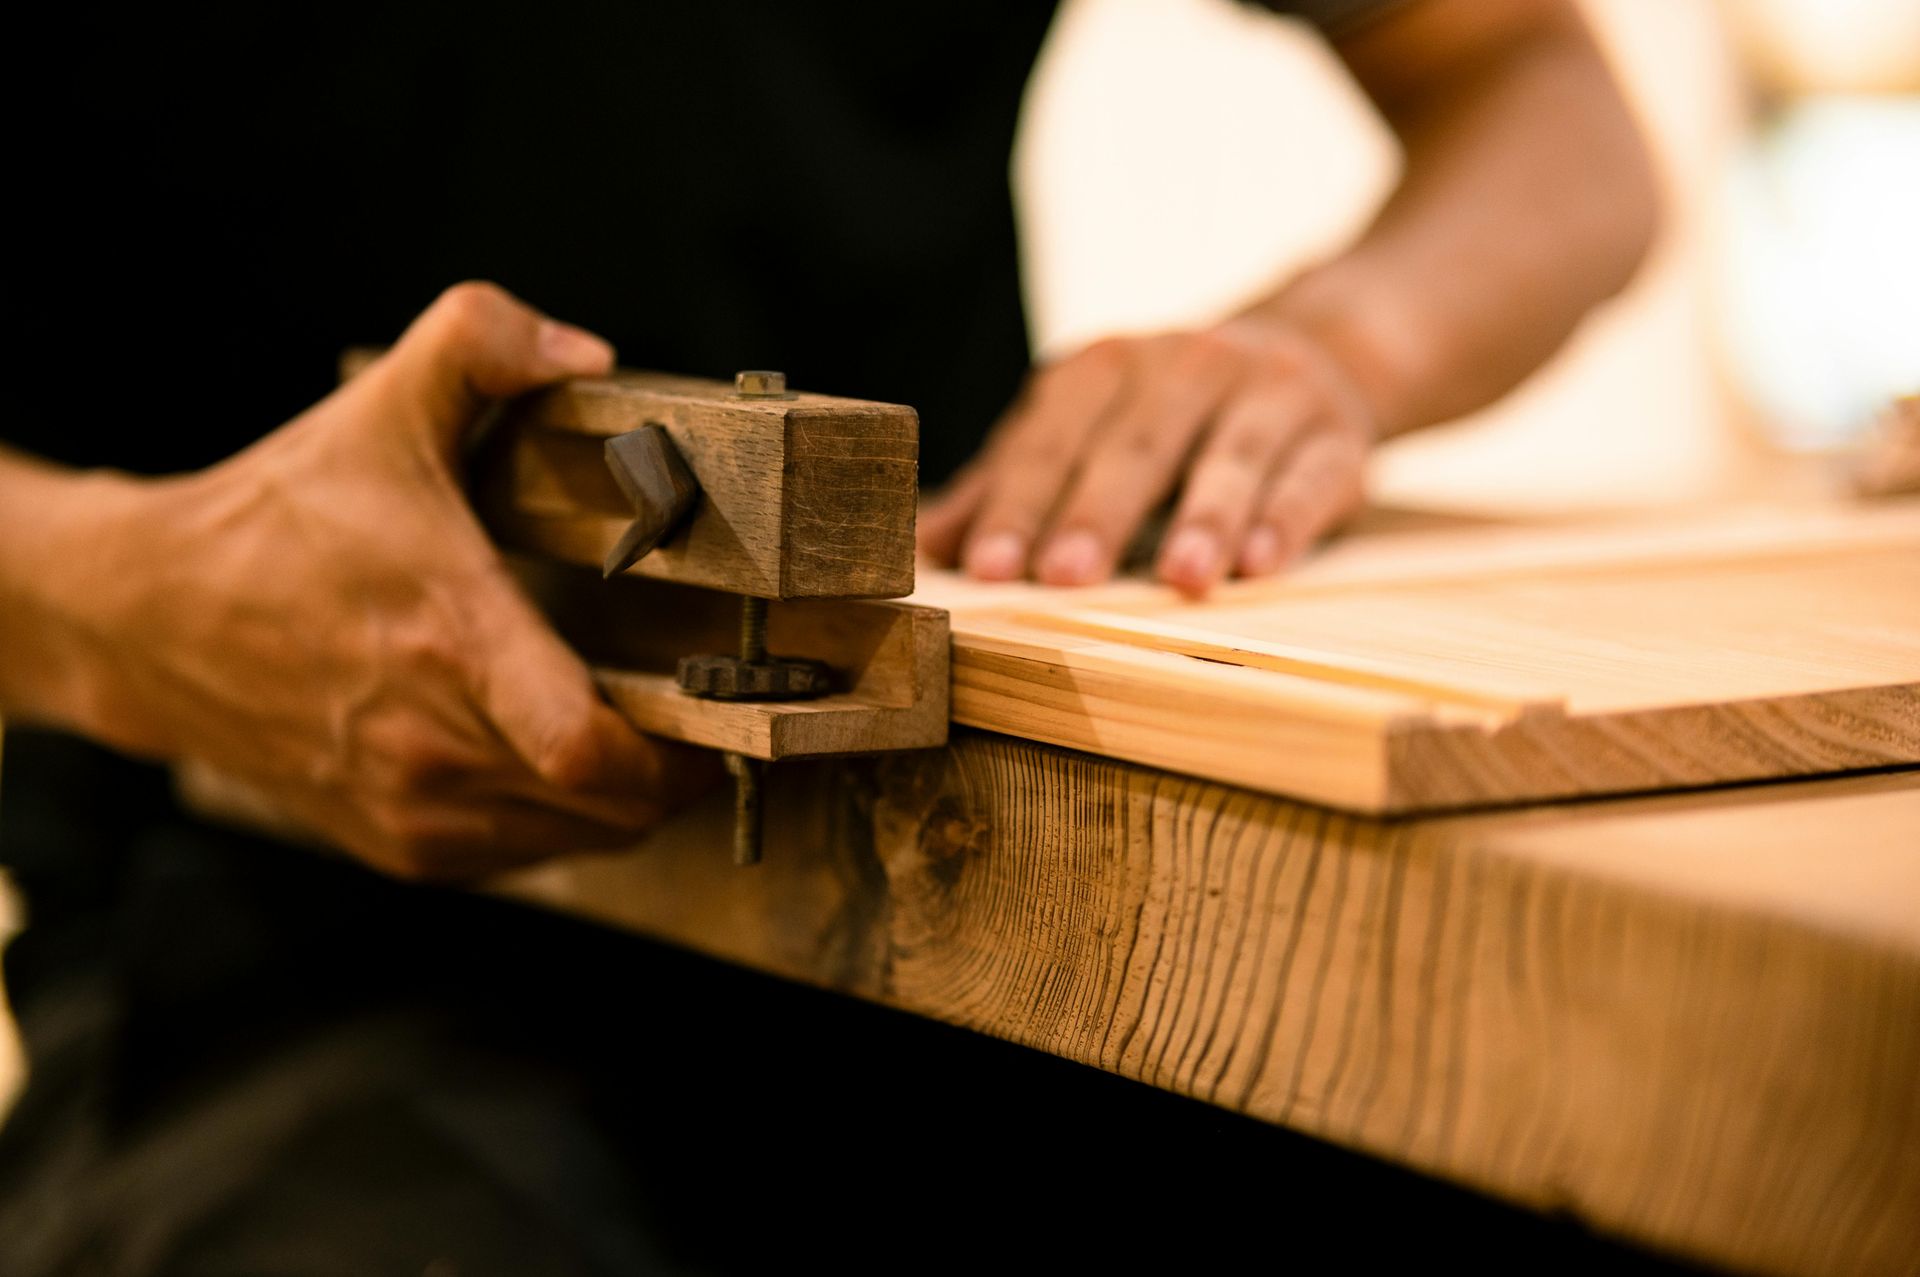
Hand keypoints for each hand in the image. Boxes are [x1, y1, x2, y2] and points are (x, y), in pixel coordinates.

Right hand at [57, 283, 710, 879]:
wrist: (148, 619)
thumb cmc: (275, 519)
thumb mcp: (380, 408)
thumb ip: (482, 343)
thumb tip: (587, 350)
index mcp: (453, 643)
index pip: (587, 749)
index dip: (676, 752)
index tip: (720, 712)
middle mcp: (435, 745)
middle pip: (610, 807)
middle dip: (674, 769)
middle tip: (699, 715)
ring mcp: (412, 808)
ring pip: (576, 840)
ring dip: (623, 799)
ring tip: (640, 735)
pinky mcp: (395, 845)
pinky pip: (524, 857)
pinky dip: (564, 822)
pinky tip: (563, 764)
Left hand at [918, 323, 1374, 596]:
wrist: (1310, 357)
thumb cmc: (1164, 418)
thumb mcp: (1082, 434)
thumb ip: (1006, 486)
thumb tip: (919, 547)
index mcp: (1106, 368)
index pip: (1051, 438)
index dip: (1019, 502)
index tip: (989, 567)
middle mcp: (1186, 365)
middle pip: (1135, 446)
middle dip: (1097, 514)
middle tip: (1064, 579)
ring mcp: (1268, 394)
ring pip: (1232, 457)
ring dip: (1205, 518)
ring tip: (1181, 580)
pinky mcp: (1336, 434)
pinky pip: (1310, 476)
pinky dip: (1286, 519)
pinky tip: (1261, 564)